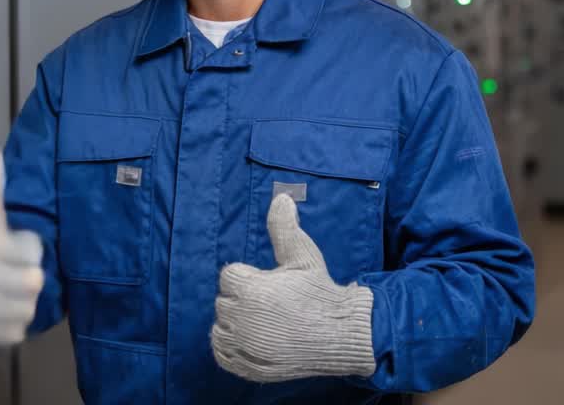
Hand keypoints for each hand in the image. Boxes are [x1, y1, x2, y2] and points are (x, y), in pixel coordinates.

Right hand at [0, 144, 44, 345]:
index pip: (14, 247)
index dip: (24, 248)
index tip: (23, 245)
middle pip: (22, 282)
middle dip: (30, 278)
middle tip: (31, 275)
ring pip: (23, 309)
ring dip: (26, 302)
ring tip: (17, 293)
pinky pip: (13, 333)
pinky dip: (16, 323)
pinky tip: (8, 311)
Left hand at [211, 194, 375, 381]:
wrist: (342, 334)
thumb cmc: (321, 292)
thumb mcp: (303, 256)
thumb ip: (284, 228)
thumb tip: (281, 197)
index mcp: (251, 290)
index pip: (228, 276)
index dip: (248, 277)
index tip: (269, 283)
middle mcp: (243, 319)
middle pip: (223, 302)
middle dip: (242, 299)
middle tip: (271, 303)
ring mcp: (244, 345)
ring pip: (220, 328)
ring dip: (234, 324)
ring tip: (264, 321)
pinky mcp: (248, 367)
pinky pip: (222, 354)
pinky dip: (230, 348)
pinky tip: (251, 339)